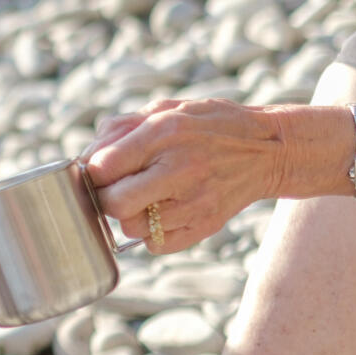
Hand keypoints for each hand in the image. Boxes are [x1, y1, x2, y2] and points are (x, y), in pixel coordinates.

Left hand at [83, 98, 286, 253]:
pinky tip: (162, 212)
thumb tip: (86, 156)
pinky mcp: (206, 226)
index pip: (103, 167)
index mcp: (164, 133)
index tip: (98, 170)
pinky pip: (157, 245)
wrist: (268, 149)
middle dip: (105, 198)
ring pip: (132, 228)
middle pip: (114, 204)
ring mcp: (195, 202)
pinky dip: (151, 234)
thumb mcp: (166, 110)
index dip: (91, 172)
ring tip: (144, 198)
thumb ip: (121, 128)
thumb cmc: (209, 125)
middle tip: (114, 189)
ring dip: (128, 216)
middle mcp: (179, 169)